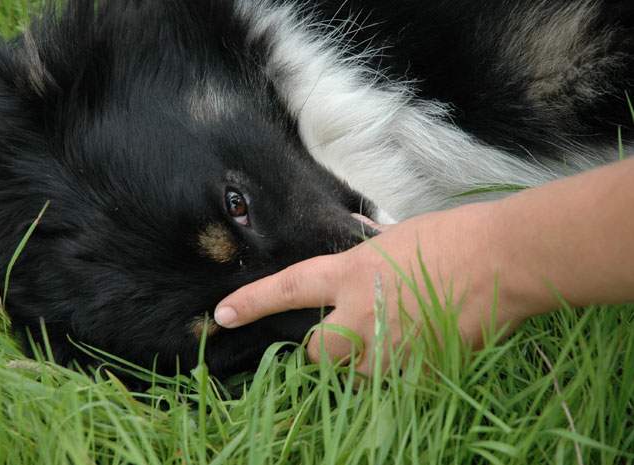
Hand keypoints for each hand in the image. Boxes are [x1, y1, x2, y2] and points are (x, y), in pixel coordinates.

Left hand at [214, 202, 539, 375]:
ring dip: (368, 365)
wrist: (501, 260)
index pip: (288, 289)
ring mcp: (388, 347)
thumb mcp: (399, 233)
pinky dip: (404, 374)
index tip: (222, 314)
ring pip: (357, 375)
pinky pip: (396, 386)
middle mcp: (360, 314)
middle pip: (316, 353)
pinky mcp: (417, 372)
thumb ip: (366, 241)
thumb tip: (351, 227)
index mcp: (351, 274)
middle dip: (325, 351)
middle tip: (350, 338)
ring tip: (399, 340)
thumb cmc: (451, 236)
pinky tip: (425, 350)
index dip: (251, 302)